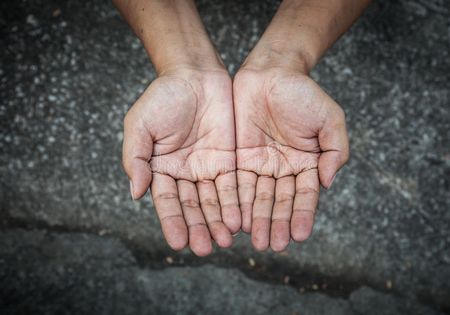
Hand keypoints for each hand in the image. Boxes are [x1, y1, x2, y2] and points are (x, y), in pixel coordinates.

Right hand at [123, 68, 240, 255]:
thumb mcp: (140, 124)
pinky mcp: (229, 160)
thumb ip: (136, 158)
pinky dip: (235, 203)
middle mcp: (184, 174)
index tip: (178, 243)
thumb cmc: (163, 97)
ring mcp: (207, 168)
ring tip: (224, 241)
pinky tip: (239, 220)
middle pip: (192, 207)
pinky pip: (233, 185)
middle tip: (204, 249)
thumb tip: (135, 192)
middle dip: (198, 228)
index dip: (172, 222)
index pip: (166, 202)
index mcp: (160, 169)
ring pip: (214, 201)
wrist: (195, 74)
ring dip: (218, 222)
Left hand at [234, 67, 348, 250]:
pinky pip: (238, 183)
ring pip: (258, 197)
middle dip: (277, 224)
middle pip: (280, 201)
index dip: (302, 215)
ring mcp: (261, 164)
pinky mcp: (239, 157)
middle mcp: (283, 168)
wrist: (271, 71)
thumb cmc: (303, 93)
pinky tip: (237, 220)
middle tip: (273, 246)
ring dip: (257, 220)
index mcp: (307, 163)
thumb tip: (327, 183)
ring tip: (257, 241)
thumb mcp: (330, 118)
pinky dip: (238, 202)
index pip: (305, 195)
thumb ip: (335, 151)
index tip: (300, 236)